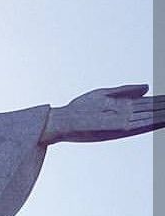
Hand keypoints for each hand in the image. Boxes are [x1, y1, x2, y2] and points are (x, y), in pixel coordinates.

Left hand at [43, 85, 164, 143]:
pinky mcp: (112, 128)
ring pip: (148, 117)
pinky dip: (149, 122)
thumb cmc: (80, 109)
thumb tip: (147, 88)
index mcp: (125, 107)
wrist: (60, 121)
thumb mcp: (104, 94)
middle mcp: (126, 115)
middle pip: (153, 110)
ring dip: (162, 115)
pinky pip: (135, 125)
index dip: (164, 102)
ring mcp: (120, 122)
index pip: (151, 103)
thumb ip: (125, 91)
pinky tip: (159, 119)